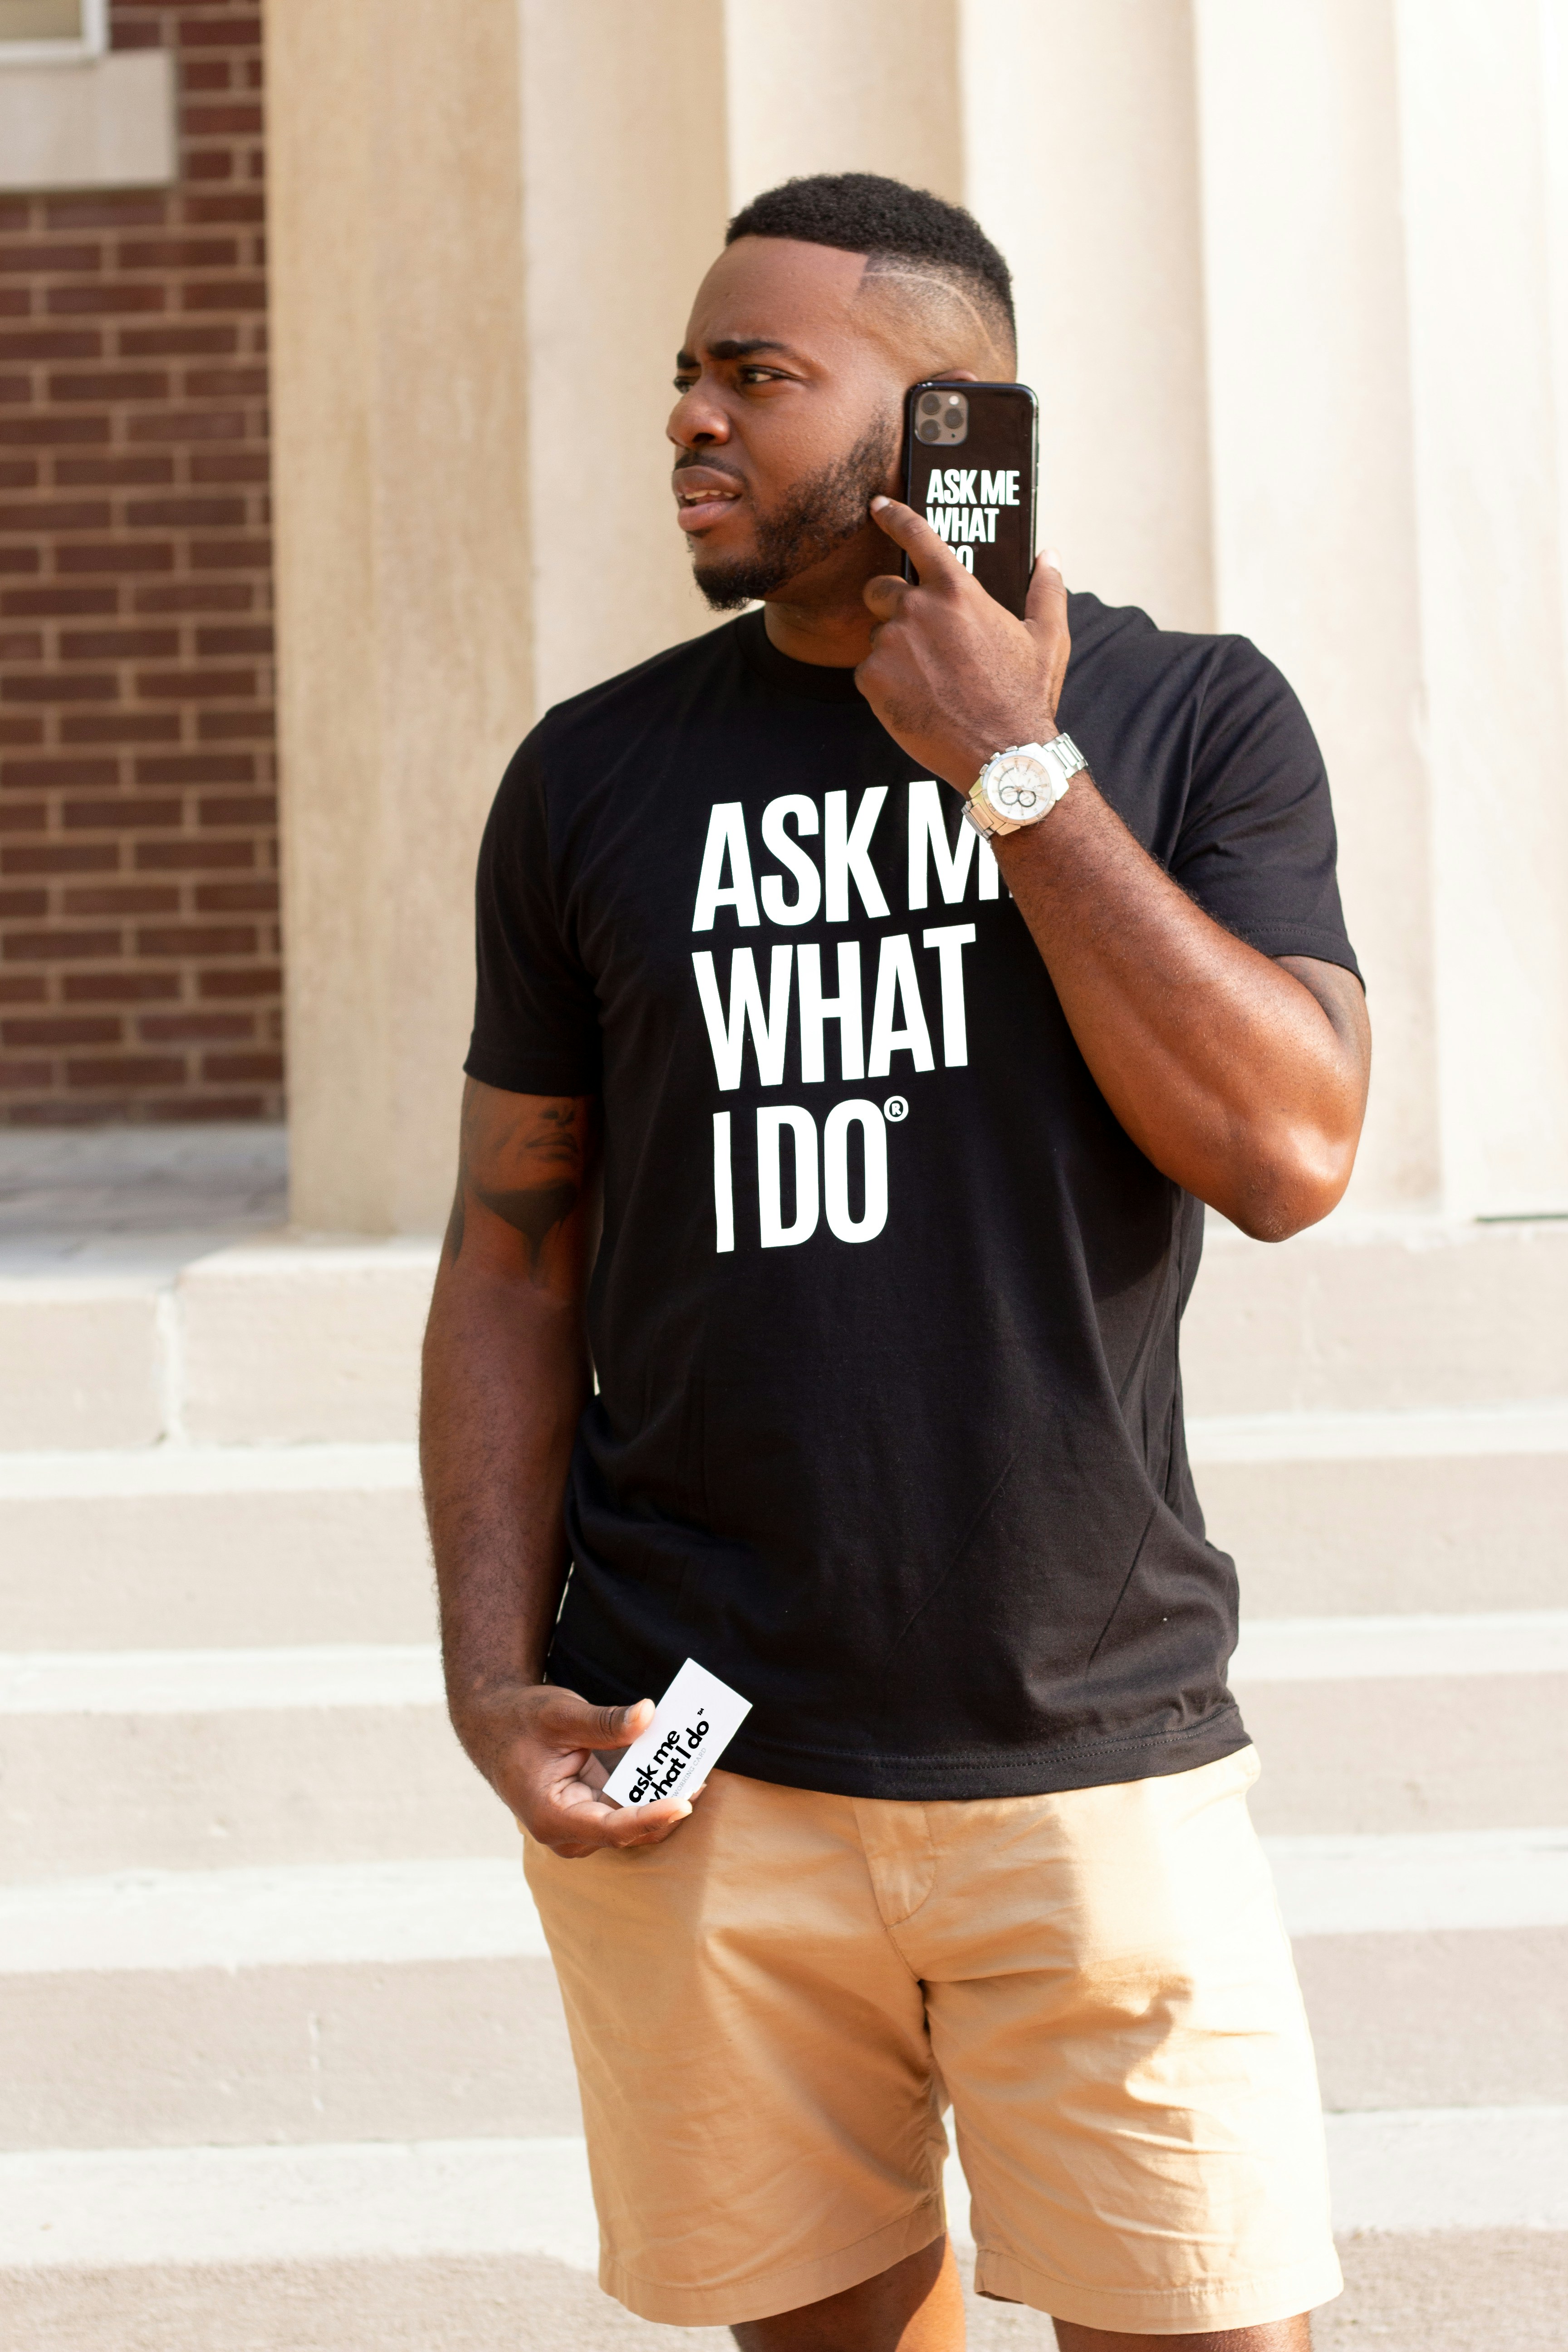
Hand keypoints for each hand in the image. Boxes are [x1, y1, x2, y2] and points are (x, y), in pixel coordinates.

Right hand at [460, 1681, 699, 1860]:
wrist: (494, 1725)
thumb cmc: (521, 1720)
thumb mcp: (561, 1715)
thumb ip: (605, 1721)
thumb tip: (649, 1714)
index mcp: (552, 1816)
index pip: (612, 1827)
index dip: (650, 1816)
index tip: (684, 1803)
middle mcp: (568, 1832)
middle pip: (630, 1831)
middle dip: (668, 1806)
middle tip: (703, 1775)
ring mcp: (580, 1825)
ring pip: (634, 1823)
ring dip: (665, 1799)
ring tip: (700, 1768)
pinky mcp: (590, 1811)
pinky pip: (628, 1808)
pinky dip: (653, 1790)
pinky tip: (679, 1769)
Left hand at [856, 496, 1070, 791]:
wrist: (1000, 753)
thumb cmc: (1026, 695)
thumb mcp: (1048, 638)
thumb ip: (1047, 589)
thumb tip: (1049, 554)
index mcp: (957, 590)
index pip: (916, 536)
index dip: (893, 517)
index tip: (877, 507)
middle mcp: (917, 608)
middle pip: (879, 590)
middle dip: (891, 608)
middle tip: (919, 642)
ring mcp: (890, 643)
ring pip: (877, 638)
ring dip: (895, 655)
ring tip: (930, 685)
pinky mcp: (871, 679)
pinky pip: (867, 673)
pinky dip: (885, 687)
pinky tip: (917, 703)